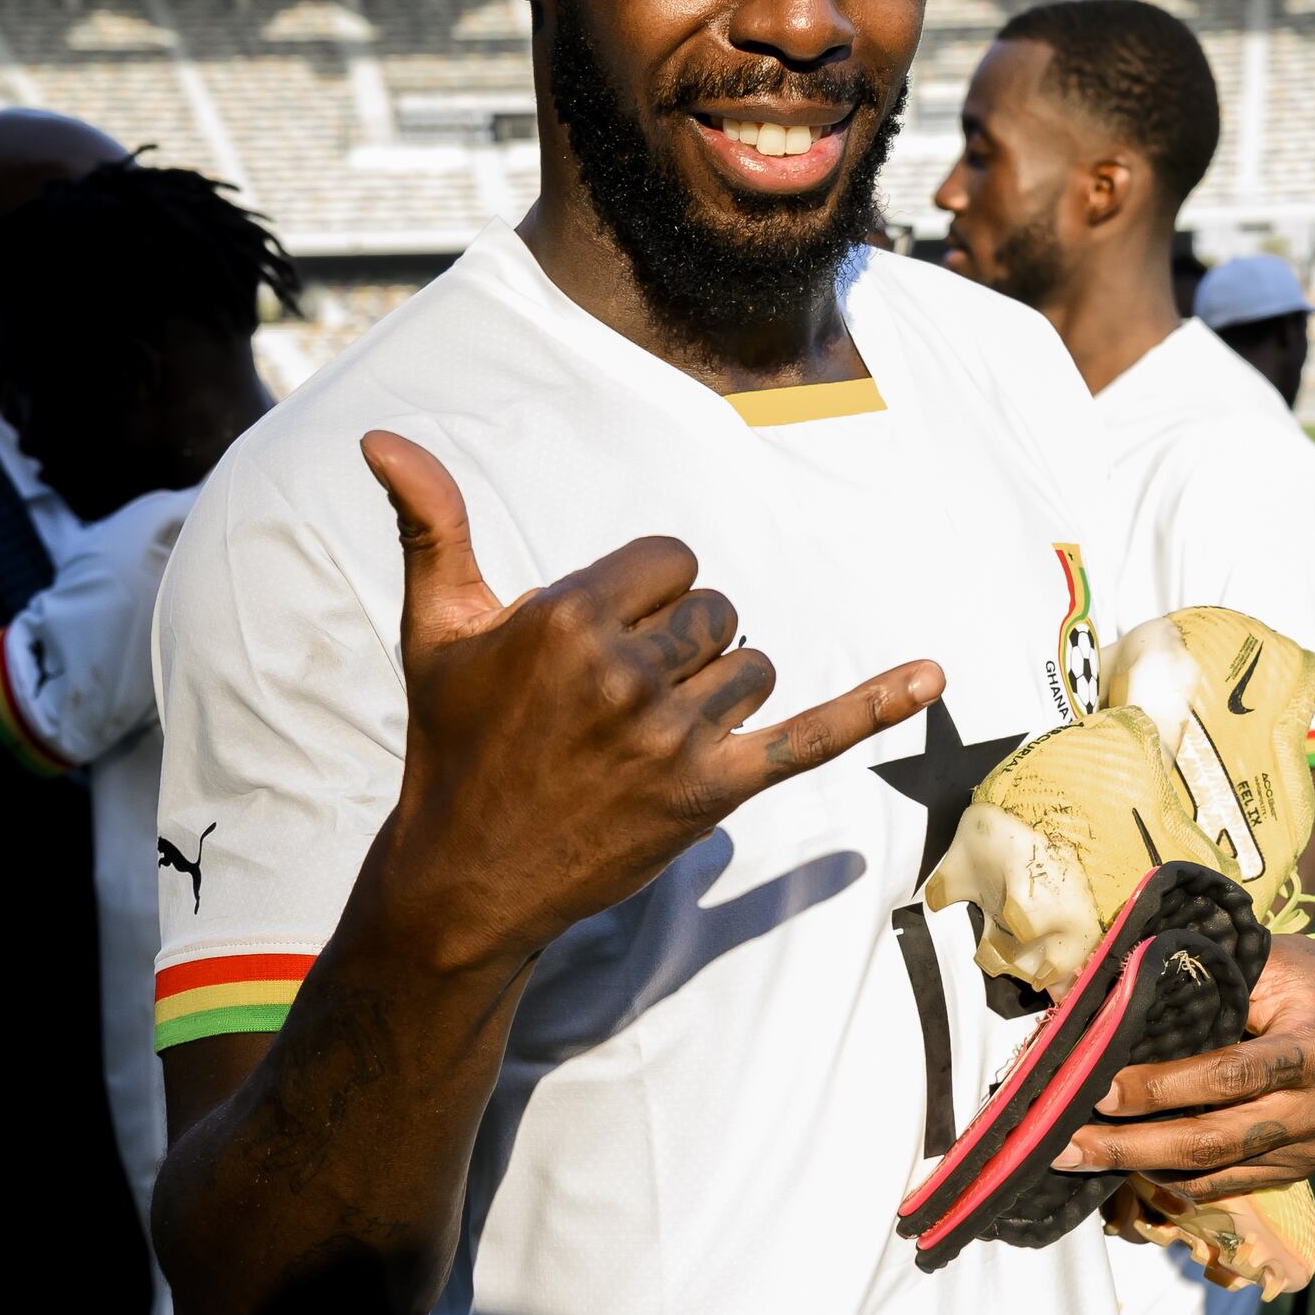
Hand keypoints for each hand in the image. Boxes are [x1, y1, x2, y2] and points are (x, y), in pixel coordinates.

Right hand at [357, 430, 937, 974]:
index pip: (671, 560)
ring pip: (752, 669)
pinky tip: (934, 677)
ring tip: (645, 737)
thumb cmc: (452, 742)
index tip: (600, 637)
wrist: (465, 877)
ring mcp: (674, 738)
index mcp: (571, 617)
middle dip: (678, 643)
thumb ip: (430, 524)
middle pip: (717, 612)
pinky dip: (875, 707)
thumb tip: (380, 436)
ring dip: (716, 692)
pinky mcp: (711, 794)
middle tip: (613, 701)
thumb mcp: (435, 628)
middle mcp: (627, 673)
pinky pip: (812, 739)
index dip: (644, 594)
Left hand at [1059, 931, 1314, 1201]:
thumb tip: (1107, 991)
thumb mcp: (1269, 961)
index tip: (1101, 1088)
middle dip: (1131, 1145)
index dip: (1160, 1087)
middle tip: (1066, 1146)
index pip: (1228, 1075)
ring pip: (1218, 1170)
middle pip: (1215, 1139)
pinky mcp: (1304, 1167)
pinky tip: (1132, 1167)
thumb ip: (1204, 979)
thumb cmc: (1310, 975)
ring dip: (1144, 1167)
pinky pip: (1232, 1182)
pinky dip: (1178, 1177)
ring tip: (1084, 1159)